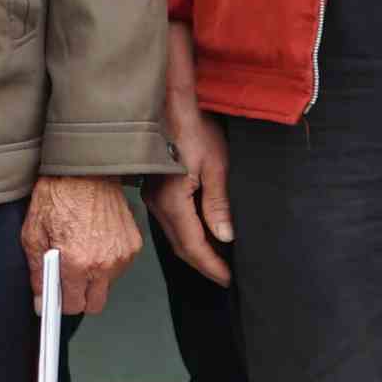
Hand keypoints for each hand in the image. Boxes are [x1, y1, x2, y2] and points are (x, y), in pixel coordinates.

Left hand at [21, 172, 141, 301]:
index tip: (58, 296)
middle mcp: (103, 263)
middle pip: (95, 304)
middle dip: (81, 297)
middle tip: (69, 279)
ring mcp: (122, 254)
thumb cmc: (58, 196)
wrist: (85, 169)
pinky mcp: (133, 244)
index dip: (62, 303)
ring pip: (108, 285)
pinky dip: (108, 260)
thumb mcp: (33, 235)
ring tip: (82, 252)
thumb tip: (41, 300)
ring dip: (96, 278)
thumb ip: (38, 273)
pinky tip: (96, 241)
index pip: (74, 306)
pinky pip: (120, 266)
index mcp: (76, 263)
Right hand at [154, 74, 234, 284]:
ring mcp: (152, 197)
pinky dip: (189, 234)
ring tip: (221, 259)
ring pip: (175, 236)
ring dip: (197, 250)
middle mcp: (156, 203)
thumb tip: (225, 237)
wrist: (170, 102)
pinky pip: (171, 222)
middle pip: (181, 246)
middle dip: (204, 264)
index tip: (229, 280)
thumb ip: (218, 205)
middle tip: (227, 276)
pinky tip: (206, 235)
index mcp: (172, 200)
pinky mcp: (154, 190)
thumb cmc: (195, 127)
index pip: (193, 245)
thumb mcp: (215, 165)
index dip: (212, 266)